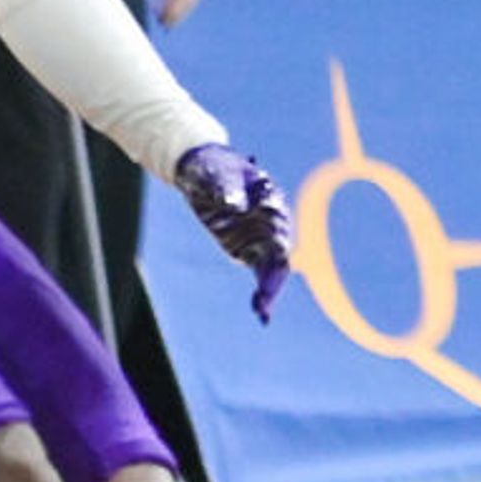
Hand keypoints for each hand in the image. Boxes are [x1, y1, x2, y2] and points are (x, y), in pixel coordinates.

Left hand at [172, 142, 291, 317]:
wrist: (202, 172)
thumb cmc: (213, 168)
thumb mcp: (218, 175)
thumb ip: (227, 190)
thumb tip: (236, 206)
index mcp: (270, 201)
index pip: (279, 229)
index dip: (278, 252)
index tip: (273, 271)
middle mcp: (272, 221)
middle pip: (279, 254)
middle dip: (275, 280)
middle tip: (265, 303)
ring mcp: (261, 236)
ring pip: (271, 268)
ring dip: (270, 290)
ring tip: (263, 313)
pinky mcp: (246, 248)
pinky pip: (258, 272)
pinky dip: (261, 291)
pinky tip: (260, 310)